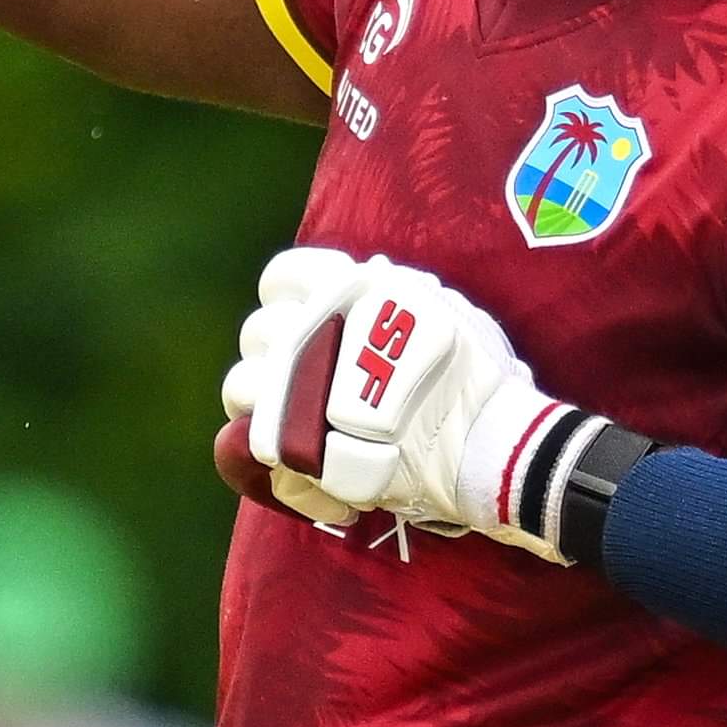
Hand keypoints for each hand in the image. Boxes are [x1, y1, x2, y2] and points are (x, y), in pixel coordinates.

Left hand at [215, 249, 584, 558]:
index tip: (309, 317)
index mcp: (348, 290)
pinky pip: (251, 439)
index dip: (290, 296)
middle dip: (275, 351)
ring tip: (290, 417)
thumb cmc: (476, 376)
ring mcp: (299, 390)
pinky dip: (263, 444)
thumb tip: (369, 279)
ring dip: (260, 398)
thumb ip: (395, 295)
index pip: (283, 276)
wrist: (485, 447)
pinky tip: (291, 450)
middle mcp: (314, 332)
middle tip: (304, 375)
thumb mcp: (444, 310)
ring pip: (241, 385)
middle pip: (259, 332)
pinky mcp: (295, 445)